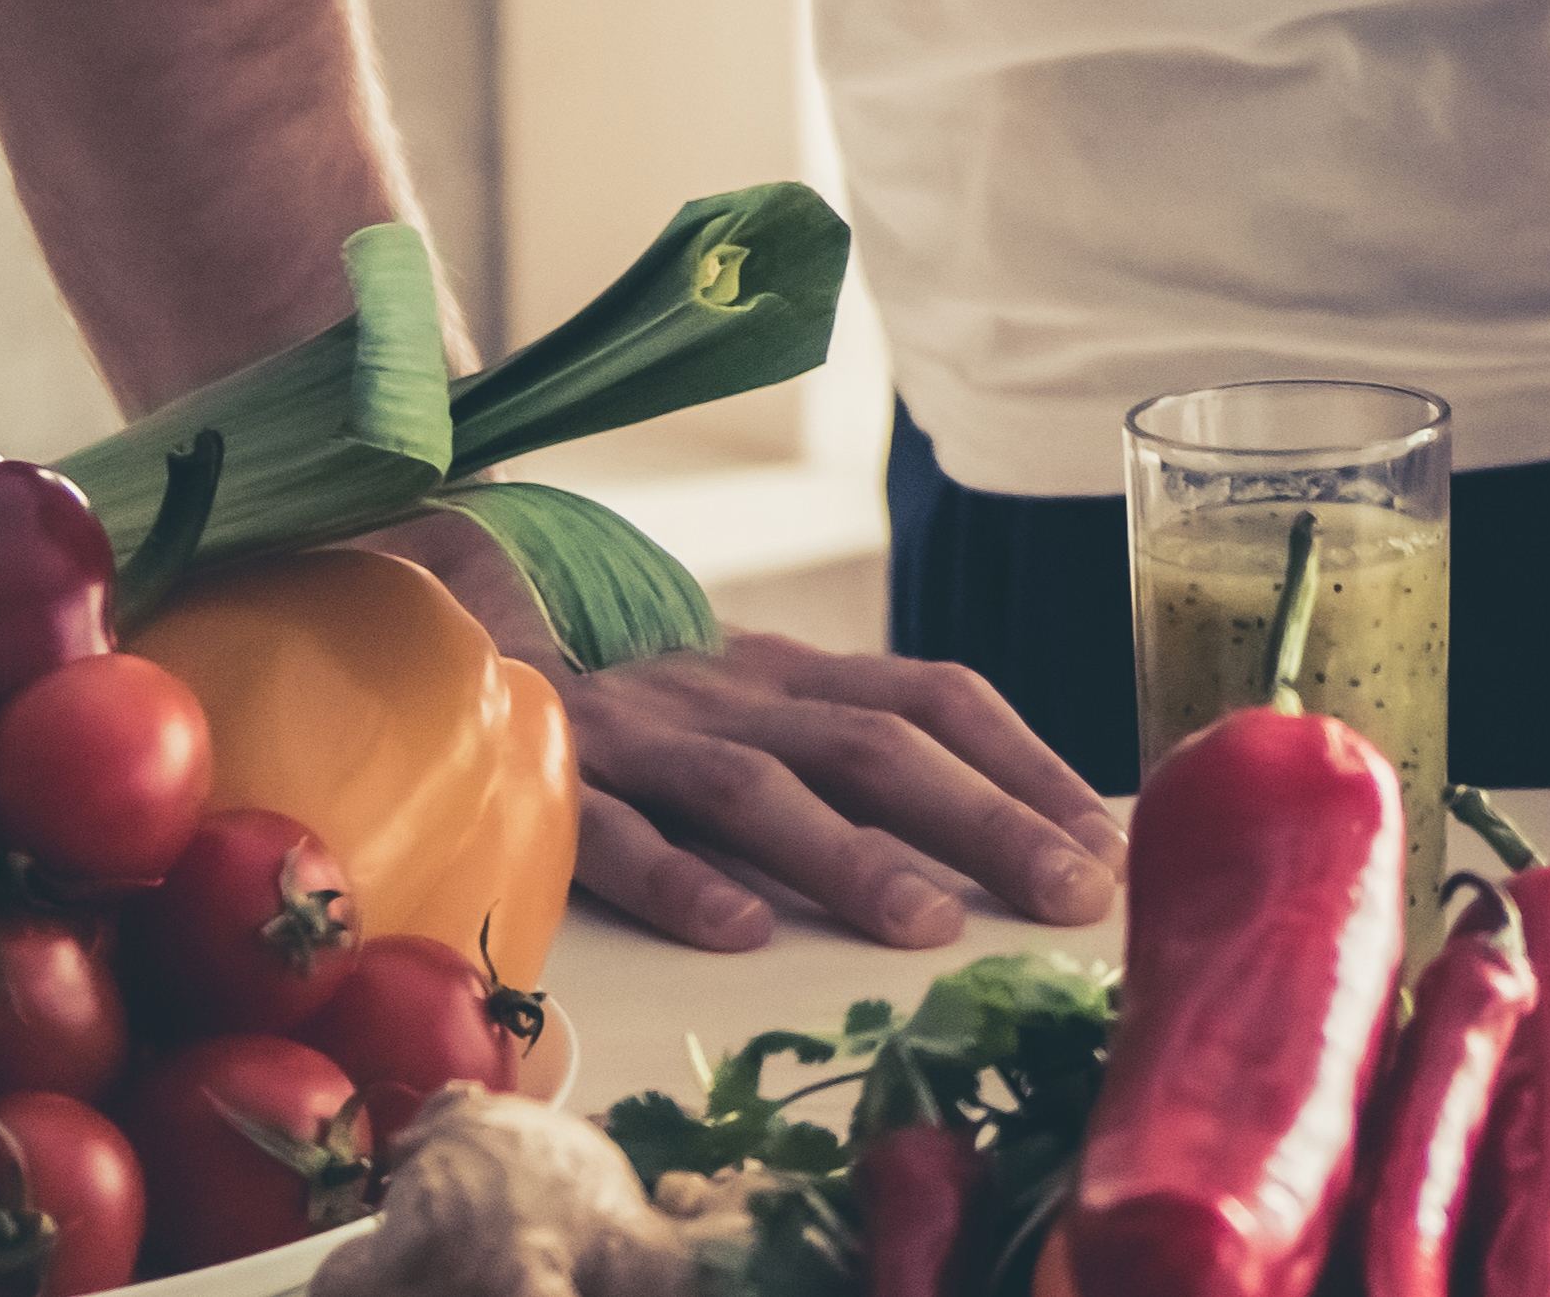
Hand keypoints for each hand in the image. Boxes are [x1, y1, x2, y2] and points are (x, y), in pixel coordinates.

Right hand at [402, 535, 1118, 948]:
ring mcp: (638, 730)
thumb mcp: (744, 707)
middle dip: (983, 819)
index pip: (932, 695)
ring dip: (849, 856)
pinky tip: (738, 931)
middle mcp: (728, 691)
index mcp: (786, 674)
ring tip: (926, 926)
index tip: (1104, 841)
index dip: (1025, 762)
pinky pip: (612, 830)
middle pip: (873, 743)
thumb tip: (1000, 840)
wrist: (445, 618)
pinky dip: (678, 879)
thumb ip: (840, 751)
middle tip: (1066, 894)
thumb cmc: (633, 708)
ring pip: (756, 787)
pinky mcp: (544, 776)